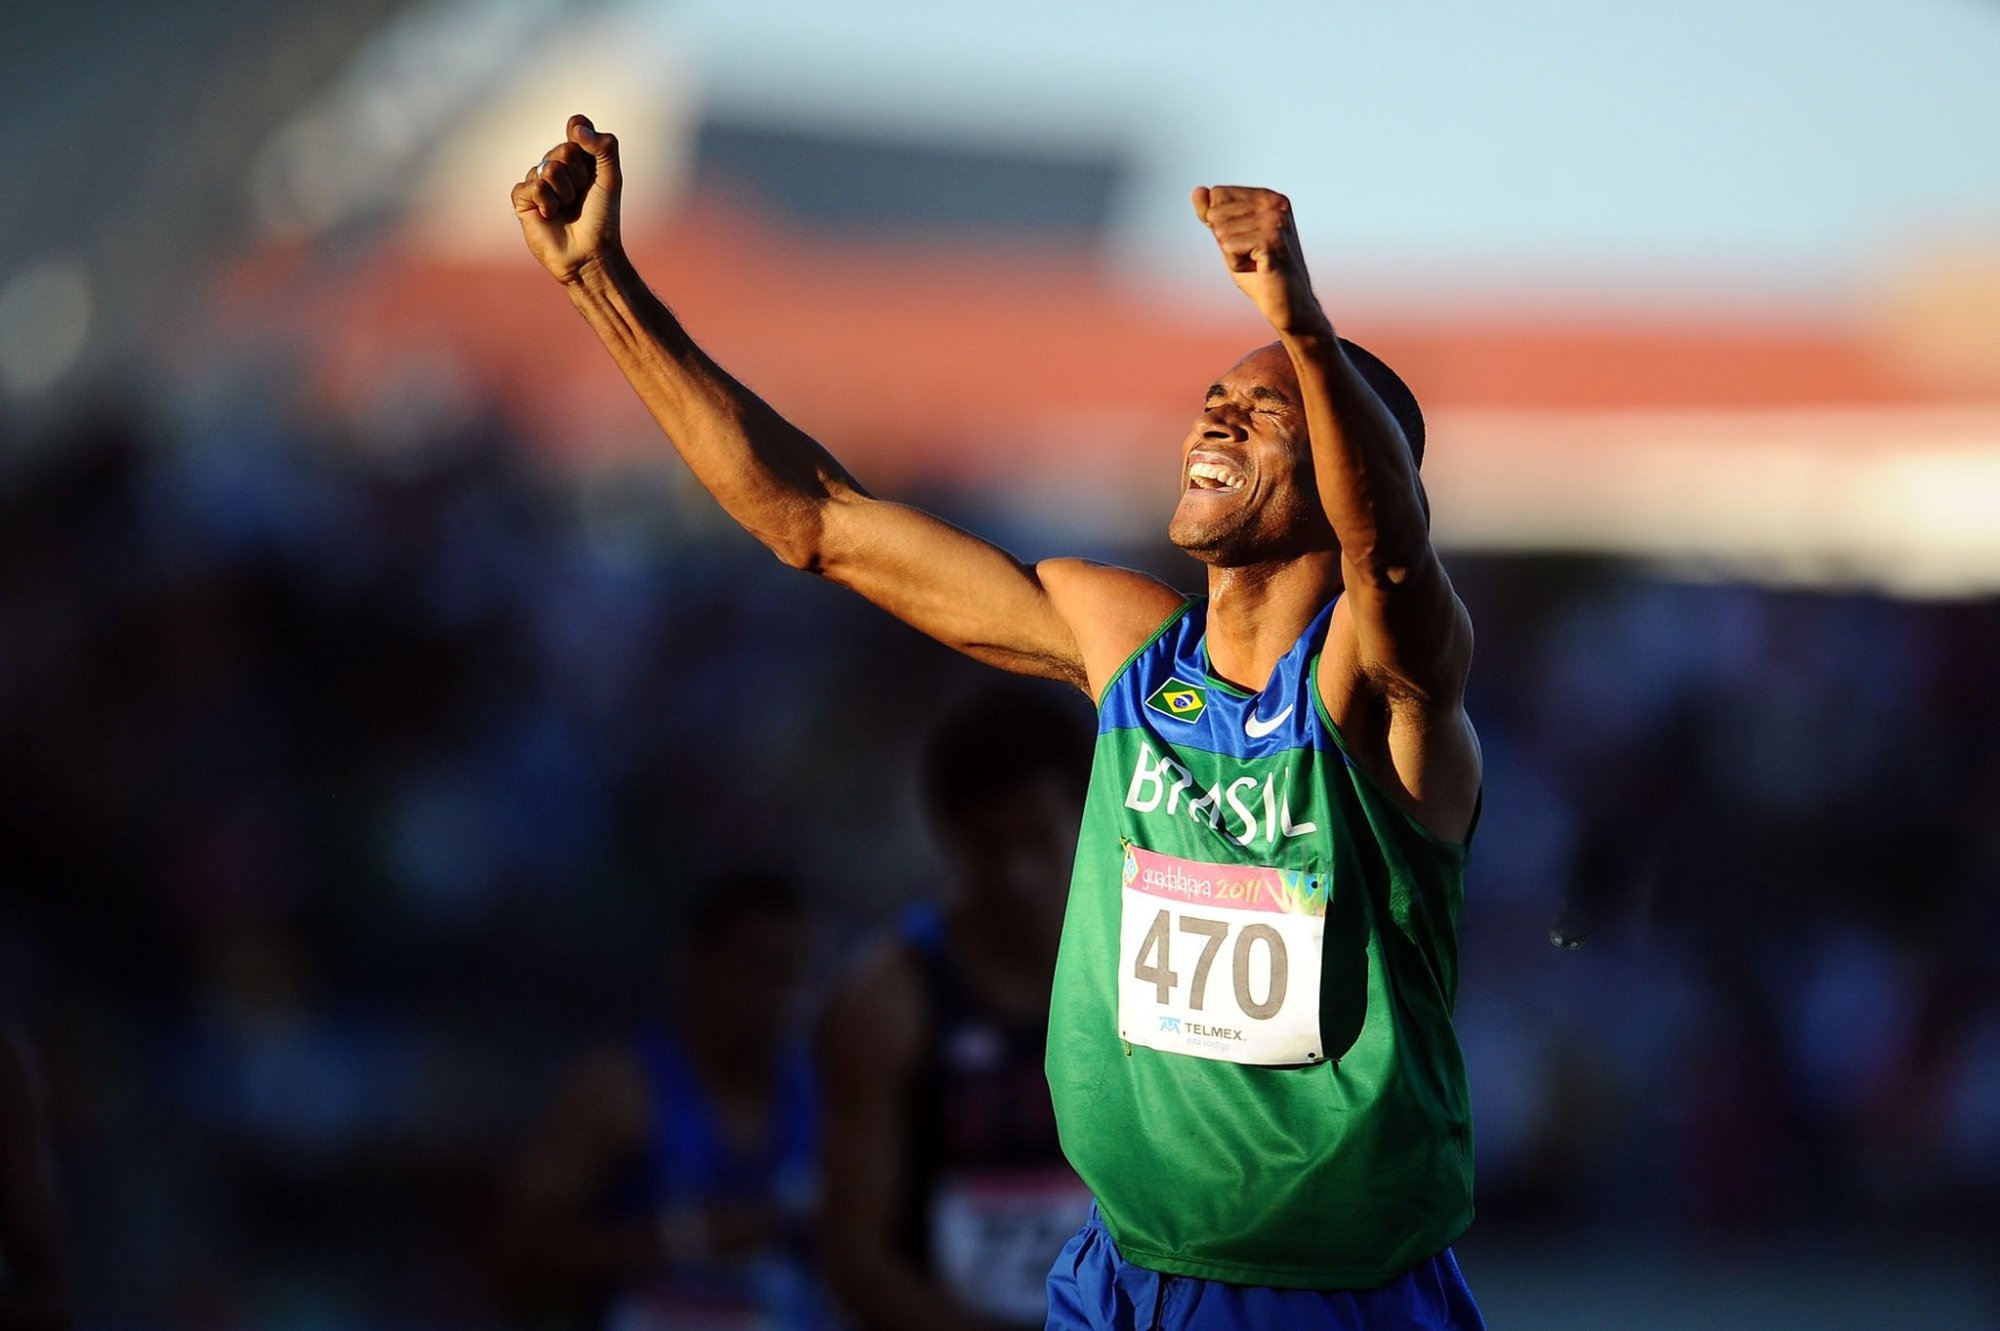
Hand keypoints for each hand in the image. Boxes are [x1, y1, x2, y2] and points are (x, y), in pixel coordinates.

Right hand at [512, 114, 622, 285]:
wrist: (589, 254)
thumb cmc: (602, 219)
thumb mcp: (611, 179)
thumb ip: (604, 146)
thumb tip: (574, 124)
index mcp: (579, 159)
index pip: (577, 131)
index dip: (585, 146)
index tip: (593, 170)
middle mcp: (557, 167)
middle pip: (563, 150)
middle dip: (577, 175)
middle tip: (581, 198)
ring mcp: (539, 183)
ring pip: (547, 168)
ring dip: (564, 192)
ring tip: (567, 209)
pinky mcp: (523, 200)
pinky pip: (530, 186)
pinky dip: (546, 201)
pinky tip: (551, 216)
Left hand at [1191, 185, 1325, 336]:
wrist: (1288, 305)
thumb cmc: (1258, 273)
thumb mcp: (1229, 239)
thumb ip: (1212, 214)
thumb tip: (1197, 190)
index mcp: (1268, 196)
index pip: (1218, 195)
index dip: (1220, 225)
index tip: (1245, 242)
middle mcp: (1275, 202)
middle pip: (1216, 213)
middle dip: (1225, 241)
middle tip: (1251, 256)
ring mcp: (1276, 220)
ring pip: (1221, 232)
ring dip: (1232, 255)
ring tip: (1256, 263)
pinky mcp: (1272, 240)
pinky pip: (1229, 248)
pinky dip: (1237, 264)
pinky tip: (1258, 269)